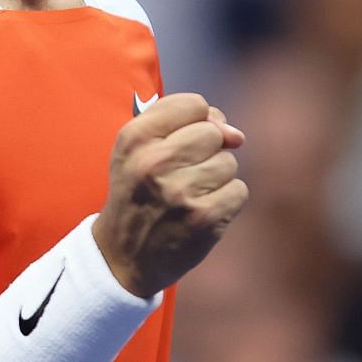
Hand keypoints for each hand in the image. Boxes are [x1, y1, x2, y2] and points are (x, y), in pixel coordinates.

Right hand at [93, 93, 247, 297]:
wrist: (123, 256)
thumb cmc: (138, 193)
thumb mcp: (138, 150)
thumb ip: (182, 125)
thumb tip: (236, 135)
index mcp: (135, 139)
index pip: (194, 105)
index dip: (198, 121)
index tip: (185, 141)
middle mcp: (154, 162)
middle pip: (214, 133)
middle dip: (207, 151)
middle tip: (184, 174)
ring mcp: (180, 192)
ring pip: (229, 162)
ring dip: (217, 179)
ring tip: (189, 195)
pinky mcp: (204, 218)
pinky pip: (238, 191)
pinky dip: (226, 202)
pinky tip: (201, 212)